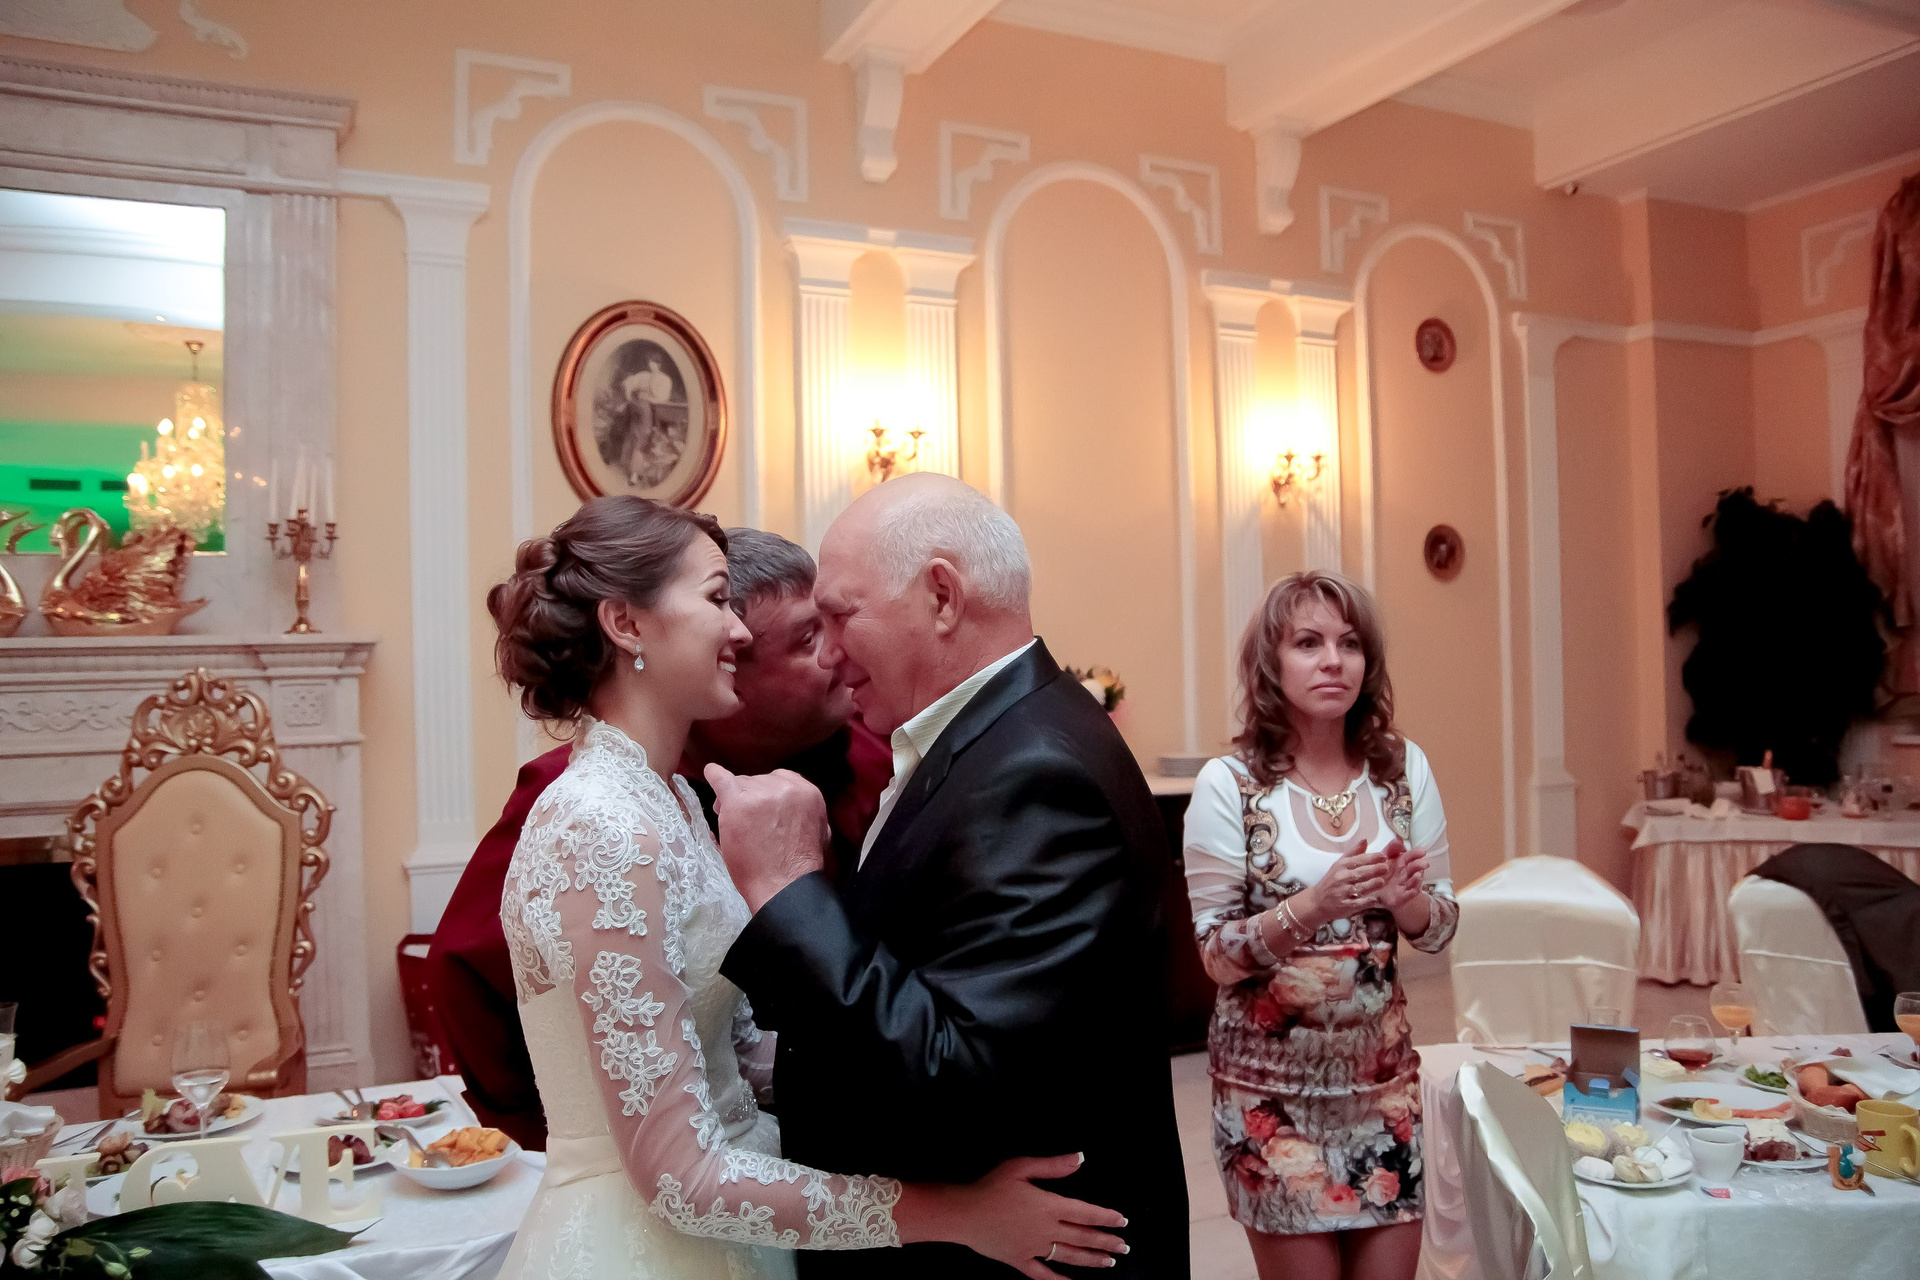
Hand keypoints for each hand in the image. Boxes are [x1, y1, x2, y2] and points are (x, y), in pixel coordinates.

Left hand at [705, 764, 829, 912]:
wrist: (784, 885)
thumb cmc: (799, 867)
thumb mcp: (819, 830)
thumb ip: (804, 810)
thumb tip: (790, 804)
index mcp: (808, 792)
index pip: (781, 779)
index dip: (767, 793)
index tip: (761, 808)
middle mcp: (786, 787)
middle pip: (758, 780)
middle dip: (750, 797)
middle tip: (745, 822)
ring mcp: (761, 793)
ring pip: (741, 783)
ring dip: (735, 800)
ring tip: (733, 823)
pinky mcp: (738, 803)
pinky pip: (722, 779)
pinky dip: (714, 775)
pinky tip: (710, 773)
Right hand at [894, 1154, 1129, 1277]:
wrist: (964, 1213)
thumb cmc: (990, 1186)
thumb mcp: (1021, 1167)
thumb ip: (1053, 1165)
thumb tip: (1080, 1158)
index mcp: (1049, 1205)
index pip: (1085, 1212)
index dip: (1106, 1218)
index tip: (1122, 1222)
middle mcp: (1046, 1230)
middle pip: (1082, 1237)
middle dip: (1106, 1241)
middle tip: (1125, 1246)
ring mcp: (1034, 1248)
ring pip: (1069, 1256)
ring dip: (1092, 1259)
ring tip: (1109, 1261)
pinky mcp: (1020, 1261)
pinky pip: (1044, 1275)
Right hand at [1297, 844, 1390, 927]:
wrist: (1317, 901)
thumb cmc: (1331, 881)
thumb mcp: (1339, 864)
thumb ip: (1354, 853)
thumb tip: (1365, 840)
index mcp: (1341, 866)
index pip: (1358, 860)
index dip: (1371, 858)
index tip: (1383, 856)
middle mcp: (1341, 878)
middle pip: (1359, 873)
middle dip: (1373, 870)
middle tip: (1385, 868)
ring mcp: (1342, 892)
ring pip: (1358, 888)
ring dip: (1371, 885)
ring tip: (1382, 881)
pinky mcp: (1344, 906)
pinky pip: (1356, 903)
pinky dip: (1365, 901)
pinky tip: (1374, 899)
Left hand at [1376, 838, 1429, 912]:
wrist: (1377, 892)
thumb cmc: (1383, 873)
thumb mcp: (1384, 858)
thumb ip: (1390, 849)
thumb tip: (1398, 839)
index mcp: (1402, 862)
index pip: (1411, 856)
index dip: (1416, 853)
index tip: (1423, 851)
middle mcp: (1406, 873)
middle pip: (1414, 868)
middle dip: (1419, 865)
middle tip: (1424, 863)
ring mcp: (1405, 885)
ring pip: (1413, 881)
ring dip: (1417, 879)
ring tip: (1418, 875)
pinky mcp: (1402, 897)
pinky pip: (1408, 895)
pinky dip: (1411, 893)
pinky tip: (1414, 891)